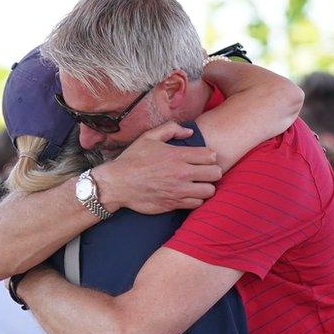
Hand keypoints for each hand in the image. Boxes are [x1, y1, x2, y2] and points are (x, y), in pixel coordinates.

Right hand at [94, 121, 222, 213]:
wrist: (118, 184)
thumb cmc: (133, 159)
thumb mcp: (148, 137)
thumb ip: (171, 129)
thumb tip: (189, 132)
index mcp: (177, 155)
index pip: (211, 156)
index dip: (209, 156)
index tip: (203, 158)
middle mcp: (181, 173)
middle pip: (215, 173)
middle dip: (212, 171)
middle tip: (204, 172)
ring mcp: (179, 190)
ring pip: (210, 191)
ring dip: (206, 187)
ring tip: (198, 184)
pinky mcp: (174, 204)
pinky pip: (197, 204)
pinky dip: (196, 199)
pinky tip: (188, 194)